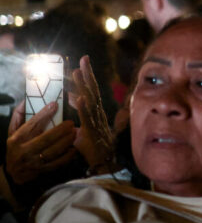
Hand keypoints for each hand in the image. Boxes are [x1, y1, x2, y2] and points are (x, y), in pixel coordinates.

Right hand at [6, 100, 76, 184]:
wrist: (13, 173)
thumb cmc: (16, 147)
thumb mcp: (12, 132)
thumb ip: (18, 116)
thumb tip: (25, 100)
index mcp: (16, 139)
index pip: (31, 125)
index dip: (43, 115)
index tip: (54, 105)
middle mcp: (24, 150)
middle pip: (45, 139)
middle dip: (60, 130)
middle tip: (71, 122)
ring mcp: (34, 162)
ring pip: (53, 151)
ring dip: (66, 141)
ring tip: (75, 133)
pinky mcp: (43, 170)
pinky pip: (58, 163)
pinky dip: (68, 155)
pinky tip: (74, 148)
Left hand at [68, 55, 115, 171]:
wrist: (104, 163)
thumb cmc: (96, 148)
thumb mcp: (89, 132)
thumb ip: (85, 124)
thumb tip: (85, 118)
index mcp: (96, 112)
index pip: (91, 91)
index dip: (87, 77)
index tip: (80, 64)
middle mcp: (97, 113)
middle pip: (92, 90)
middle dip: (87, 74)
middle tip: (83, 59)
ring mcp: (95, 121)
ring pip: (89, 100)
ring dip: (83, 86)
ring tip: (76, 73)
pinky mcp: (91, 131)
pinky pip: (86, 117)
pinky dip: (82, 108)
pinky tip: (78, 98)